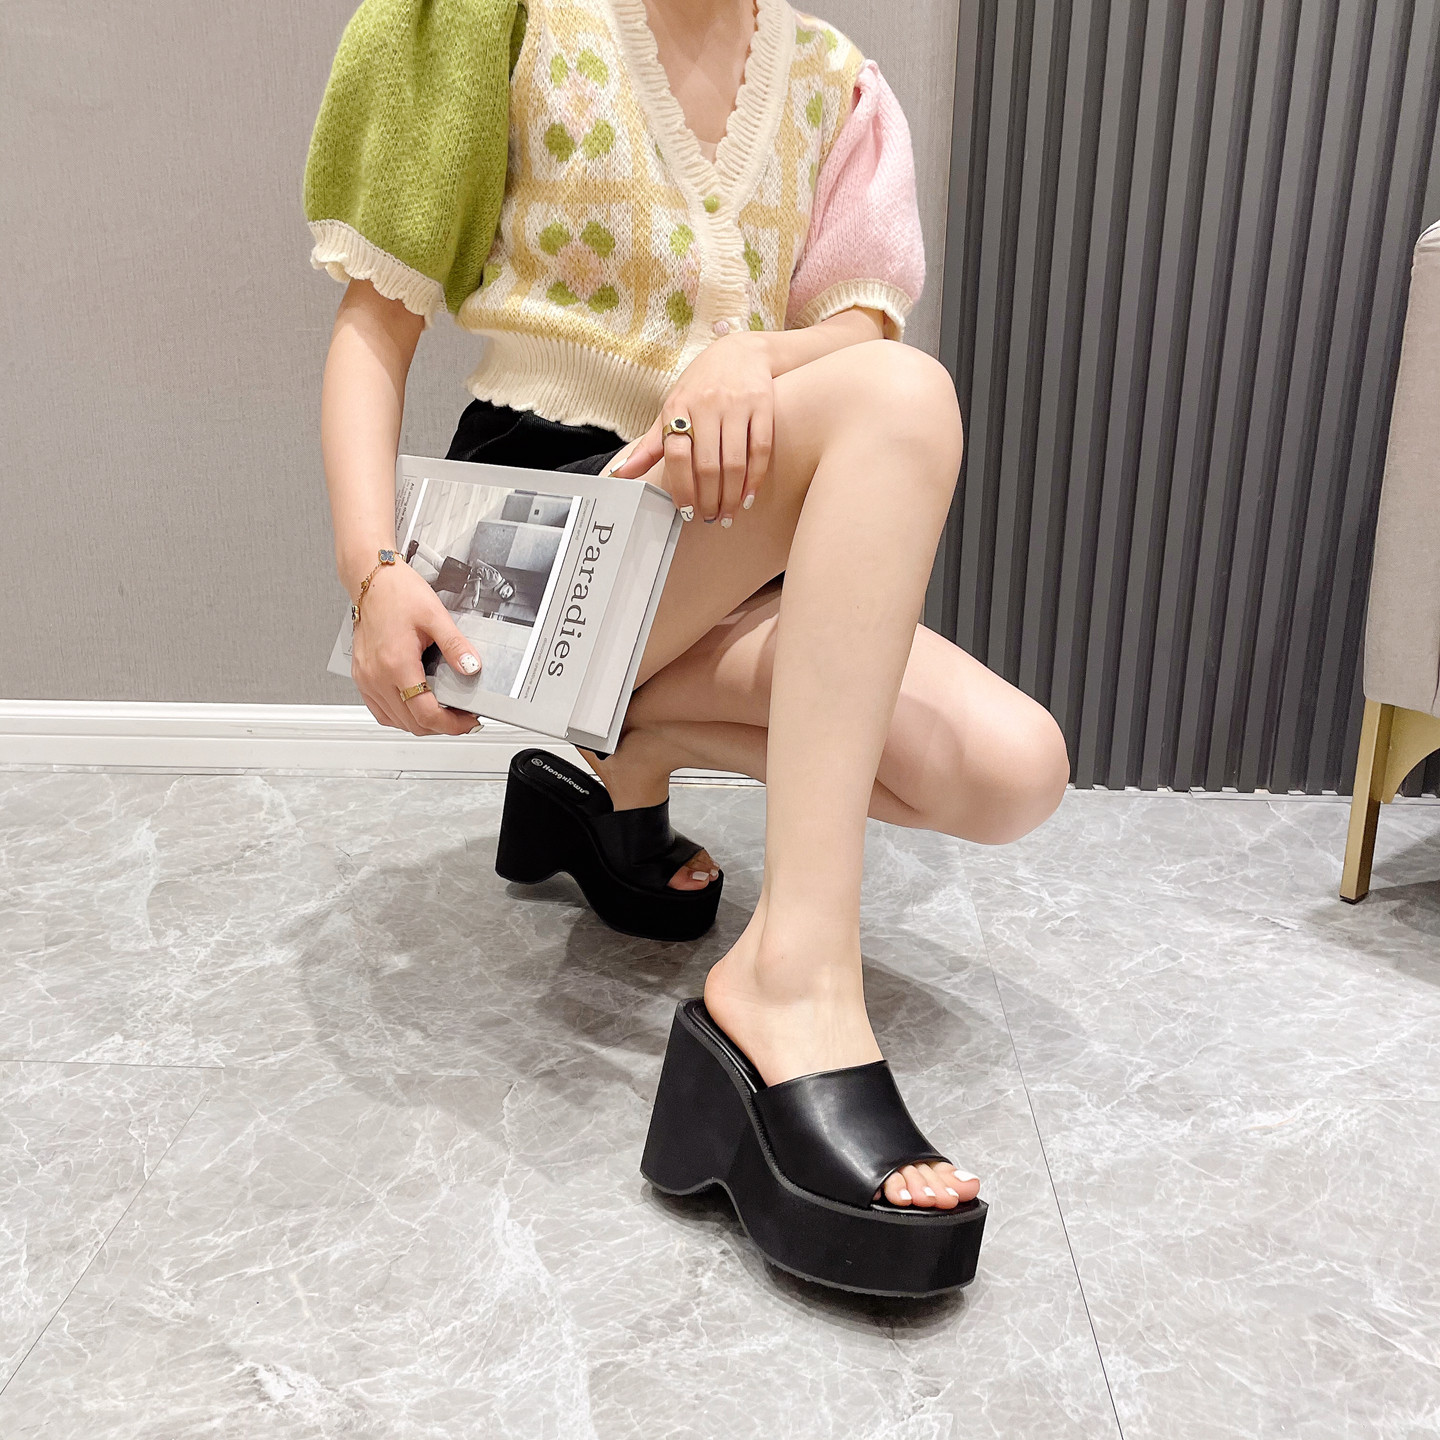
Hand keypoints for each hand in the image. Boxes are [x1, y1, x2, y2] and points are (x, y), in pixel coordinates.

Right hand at [348, 561, 480, 735]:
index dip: (452, 724)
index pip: (425, 713)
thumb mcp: (435, 616)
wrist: (372, 580)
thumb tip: (472, 668)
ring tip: (443, 712)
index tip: (467, 720)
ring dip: (421, 723)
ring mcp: (366, 679)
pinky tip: (416, 706)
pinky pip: (380, 710)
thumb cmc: (397, 593)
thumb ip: (456, 646)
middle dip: (441, 726)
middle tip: (461, 717)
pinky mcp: (361, 677)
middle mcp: (377, 676)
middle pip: (412, 723)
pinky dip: (400, 715)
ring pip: (395, 721)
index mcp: (396, 663)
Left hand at [610, 331, 774, 524]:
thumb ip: (650, 444)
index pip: (676, 455)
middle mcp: (706, 404)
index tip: (686, 511)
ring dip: (731, 495)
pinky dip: (754, 479)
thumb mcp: (672, 407)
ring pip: (734, 462)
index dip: (681, 488)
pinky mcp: (762, 405)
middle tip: (709, 518)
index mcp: (678, 406)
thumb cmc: (702, 385)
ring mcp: (736, 404)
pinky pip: (760, 449)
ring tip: (727, 514)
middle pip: (707, 464)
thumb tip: (620, 475)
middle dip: (708, 499)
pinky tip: (747, 497)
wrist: (743, 351)